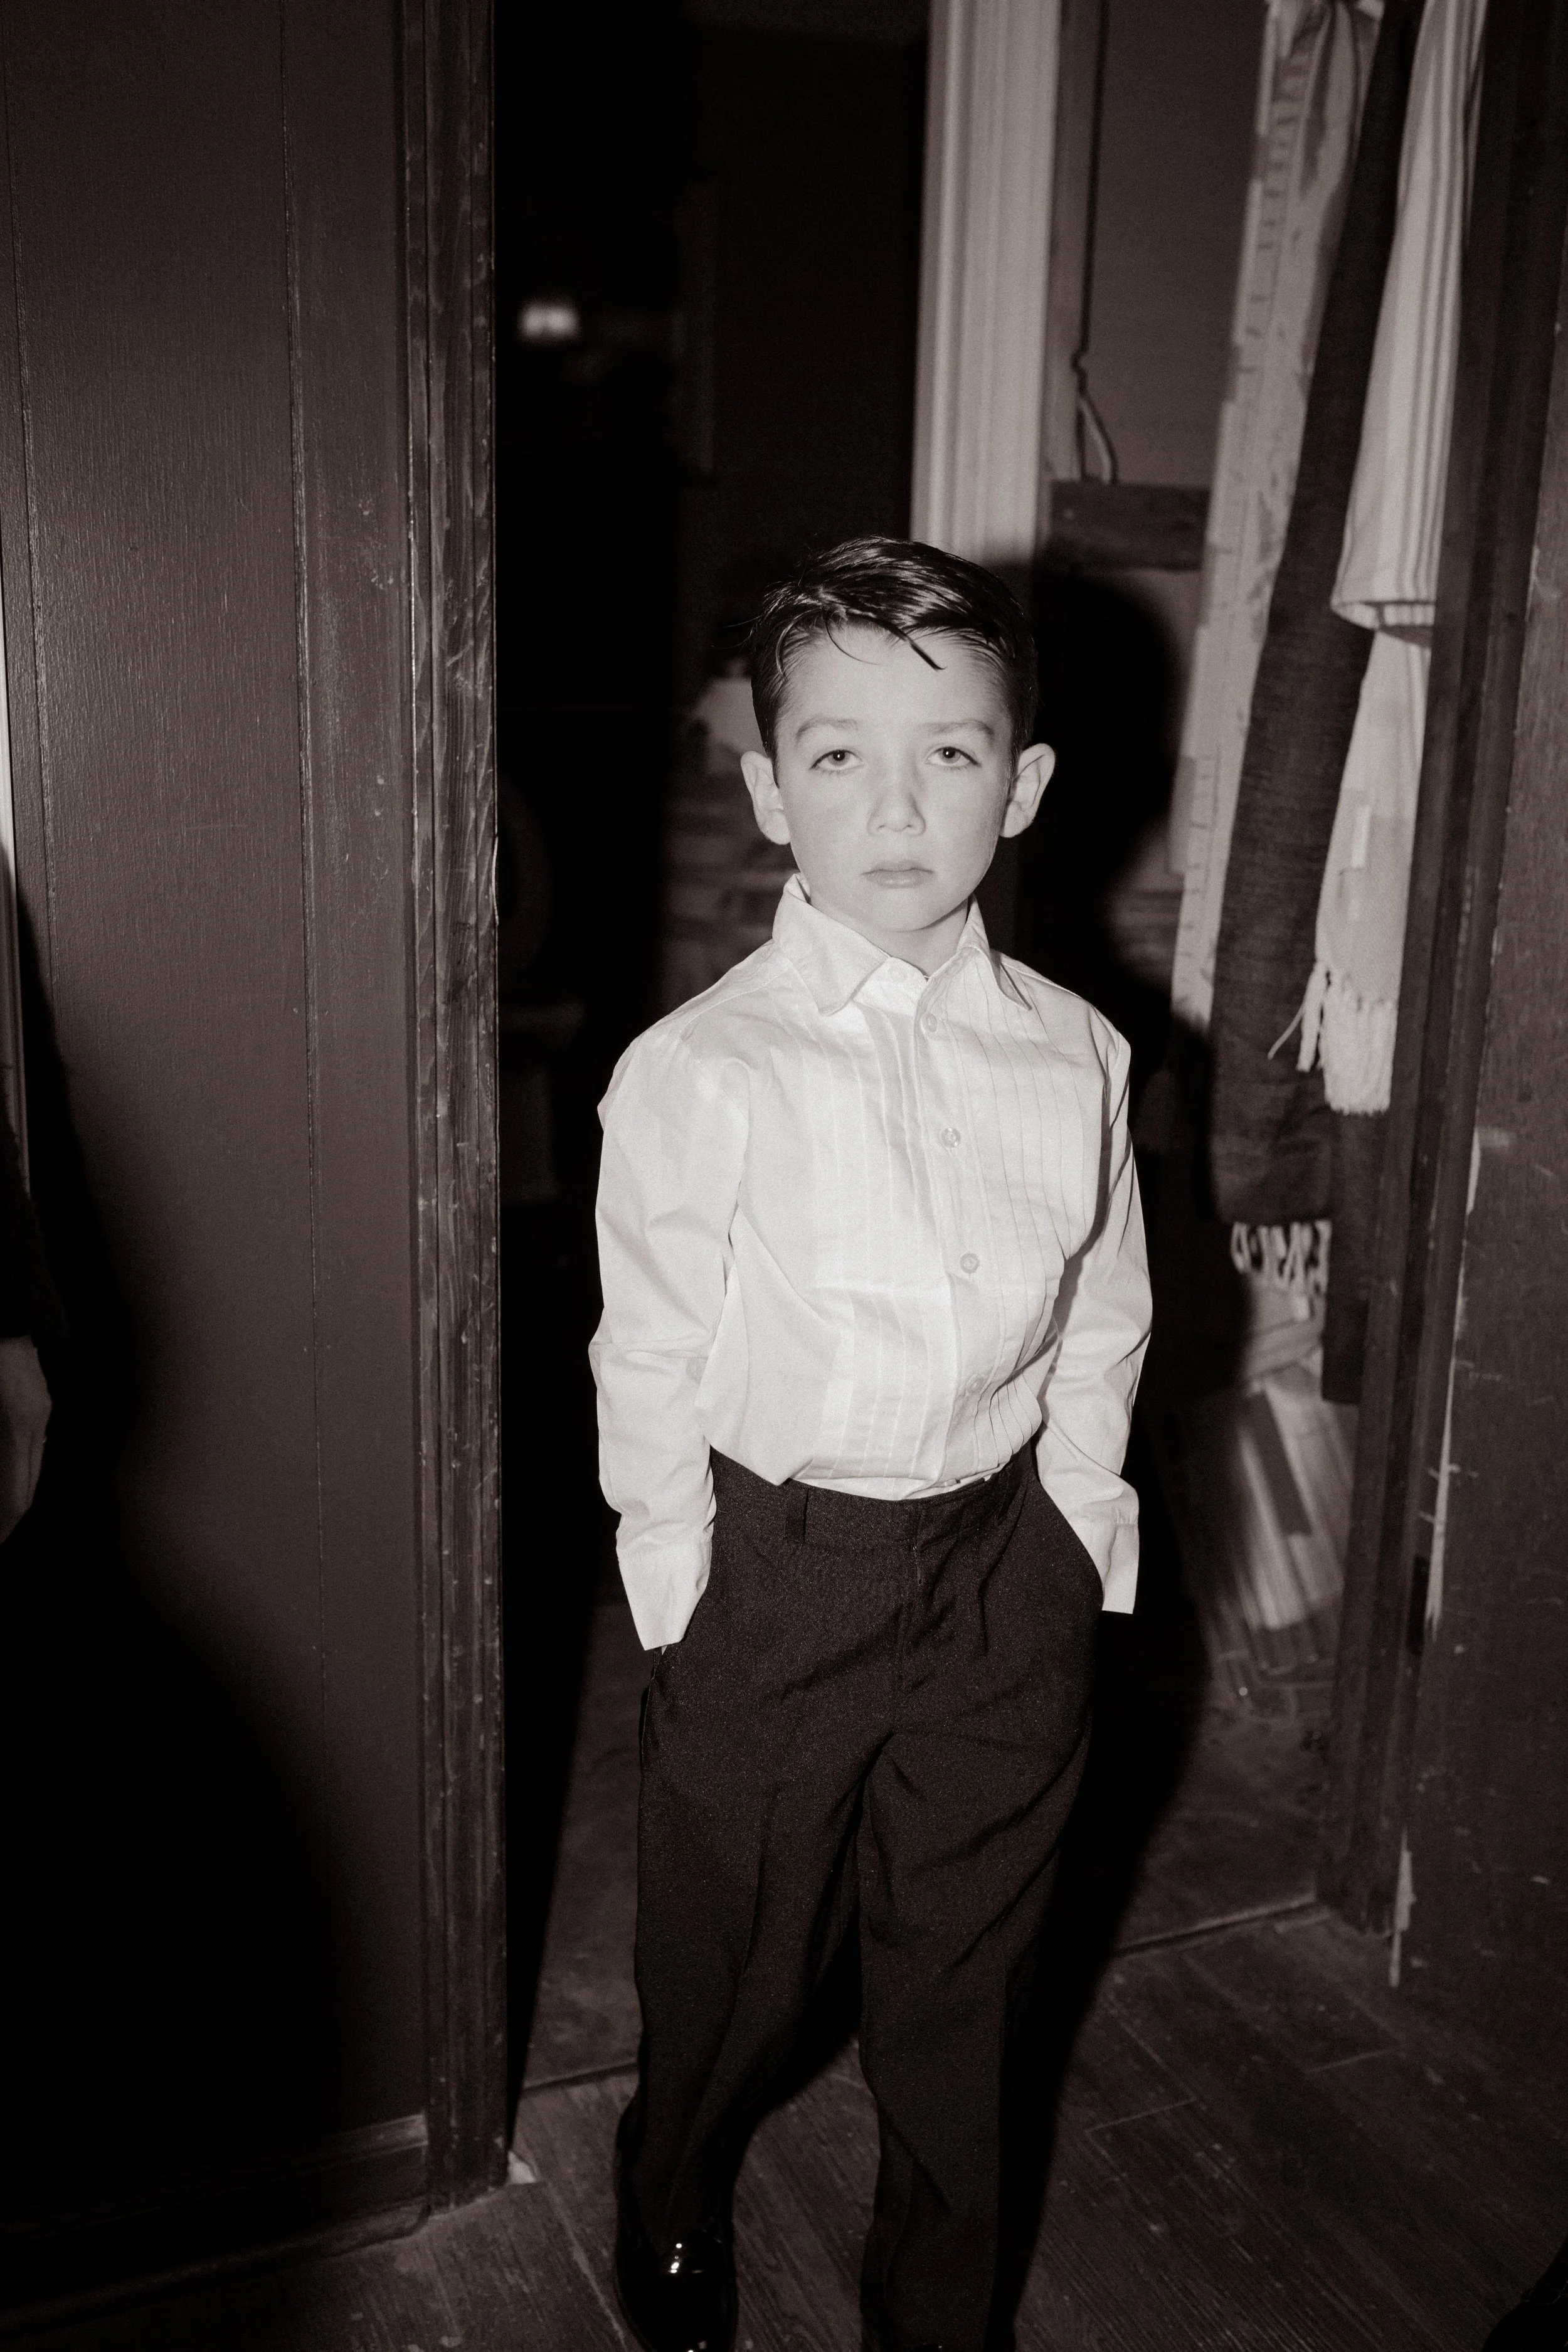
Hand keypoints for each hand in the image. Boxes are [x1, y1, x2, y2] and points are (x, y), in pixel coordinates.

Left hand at [0, 1334, 49, 1540]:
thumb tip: (0, 1495)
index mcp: (12, 1427)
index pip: (13, 1501)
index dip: (1, 1531)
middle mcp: (33, 1421)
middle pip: (25, 1492)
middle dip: (6, 1521)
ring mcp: (40, 1408)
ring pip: (30, 1470)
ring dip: (11, 1495)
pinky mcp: (37, 1398)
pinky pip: (31, 1447)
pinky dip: (15, 1469)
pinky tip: (3, 1474)